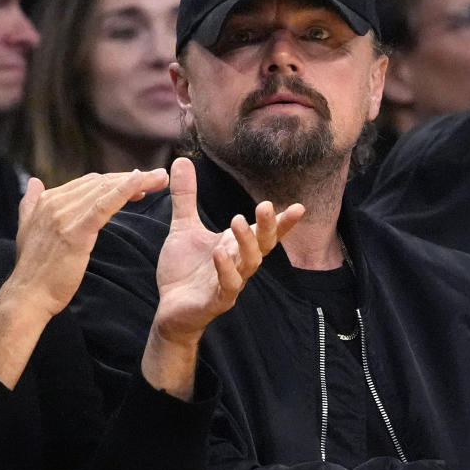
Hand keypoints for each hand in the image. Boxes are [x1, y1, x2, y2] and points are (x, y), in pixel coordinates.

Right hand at [8, 168, 169, 317]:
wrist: (28, 297)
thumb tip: (34, 182)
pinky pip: (104, 205)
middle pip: (101, 183)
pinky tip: (141, 182)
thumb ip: (30, 204)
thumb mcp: (27, 230)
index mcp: (48, 200)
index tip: (140, 185)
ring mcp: (64, 215)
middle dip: (132, 178)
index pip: (88, 183)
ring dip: (138, 181)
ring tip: (160, 179)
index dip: (116, 182)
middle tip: (159, 178)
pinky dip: (124, 190)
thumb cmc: (33, 269)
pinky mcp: (75, 231)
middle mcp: (55, 202)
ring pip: (106, 190)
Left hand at [152, 158, 303, 346]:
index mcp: (236, 246)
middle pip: (262, 245)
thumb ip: (186, 196)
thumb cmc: (184, 269)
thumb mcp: (184, 227)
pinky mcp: (216, 300)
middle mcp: (239, 263)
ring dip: (246, 243)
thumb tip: (182, 160)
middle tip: (265, 205)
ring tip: (237, 221)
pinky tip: (219, 252)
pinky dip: (226, 269)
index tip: (299, 206)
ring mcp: (230, 283)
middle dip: (266, 226)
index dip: (282, 222)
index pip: (264, 233)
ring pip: (248, 264)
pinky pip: (227, 286)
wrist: (170, 308)